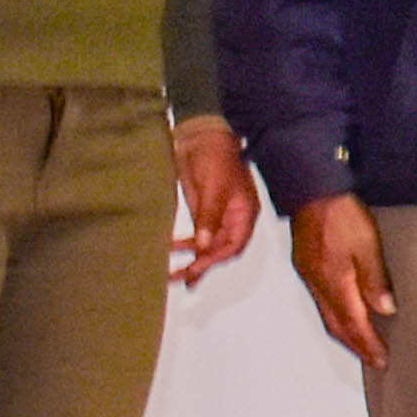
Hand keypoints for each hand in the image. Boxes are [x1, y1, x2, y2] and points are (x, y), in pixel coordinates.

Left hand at [168, 119, 259, 282]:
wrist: (199, 137)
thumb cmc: (215, 157)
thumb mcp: (214, 188)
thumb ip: (209, 217)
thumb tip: (203, 246)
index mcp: (244, 214)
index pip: (234, 245)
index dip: (217, 258)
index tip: (198, 266)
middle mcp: (232, 220)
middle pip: (220, 250)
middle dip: (203, 265)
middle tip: (184, 279)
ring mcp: (216, 217)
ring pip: (207, 247)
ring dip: (192, 260)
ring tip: (174, 276)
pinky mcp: (201, 213)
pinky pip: (195, 236)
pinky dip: (185, 247)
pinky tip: (171, 252)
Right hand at [290, 193, 394, 376]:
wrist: (311, 190)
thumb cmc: (339, 212)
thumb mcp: (367, 245)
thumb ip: (375, 279)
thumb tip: (384, 309)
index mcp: (335, 282)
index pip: (354, 324)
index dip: (368, 344)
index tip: (381, 359)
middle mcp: (318, 284)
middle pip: (337, 326)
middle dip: (355, 345)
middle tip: (373, 359)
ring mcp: (309, 276)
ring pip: (326, 315)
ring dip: (344, 333)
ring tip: (360, 344)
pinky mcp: (306, 266)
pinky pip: (320, 301)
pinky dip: (334, 315)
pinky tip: (342, 313)